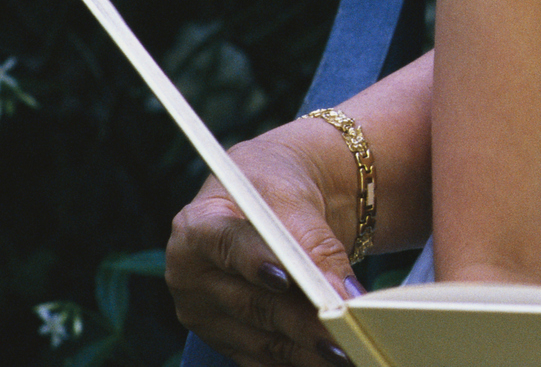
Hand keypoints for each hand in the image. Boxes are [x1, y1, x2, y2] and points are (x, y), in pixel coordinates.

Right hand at [165, 129, 358, 366]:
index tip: (288, 279)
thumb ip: (316, 243)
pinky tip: (331, 361)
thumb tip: (343, 293)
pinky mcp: (226, 340)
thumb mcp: (295, 199)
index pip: (229, 246)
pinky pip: (266, 360)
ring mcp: (204, 314)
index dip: (257, 262)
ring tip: (350, 353)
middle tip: (344, 331)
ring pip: (263, 340)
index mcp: (196, 228)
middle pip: (253, 303)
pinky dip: (301, 362)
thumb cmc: (276, 190)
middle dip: (303, 321)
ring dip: (308, 352)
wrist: (268, 203)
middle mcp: (190, 277)